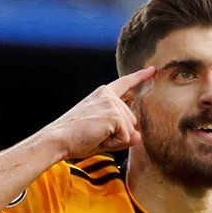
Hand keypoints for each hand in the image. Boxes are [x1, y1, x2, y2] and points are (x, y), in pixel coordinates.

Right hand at [41, 66, 156, 159]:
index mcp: (103, 94)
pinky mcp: (114, 114)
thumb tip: (139, 136)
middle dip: (118, 134)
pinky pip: (126, 137)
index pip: (125, 84)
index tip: (153, 70)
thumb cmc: (75, 137)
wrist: (58, 139)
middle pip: (132, 120)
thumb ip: (123, 135)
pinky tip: (98, 136)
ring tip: (94, 135)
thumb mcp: (102, 134)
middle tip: (94, 134)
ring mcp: (112, 103)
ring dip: (115, 139)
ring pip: (130, 130)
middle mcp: (108, 95)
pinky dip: (114, 143)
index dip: (140, 77)